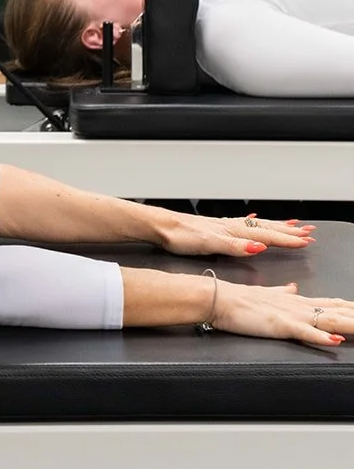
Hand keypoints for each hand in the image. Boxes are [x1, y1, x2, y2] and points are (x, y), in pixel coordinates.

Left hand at [158, 209, 314, 258]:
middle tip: (308, 231)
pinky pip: (244, 223)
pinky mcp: (216, 227)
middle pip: (266, 226)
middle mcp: (231, 225)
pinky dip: (255, 223)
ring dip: (276, 225)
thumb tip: (259, 246)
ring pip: (257, 224)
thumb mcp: (210, 244)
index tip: (305, 240)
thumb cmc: (181, 236)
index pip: (266, 234)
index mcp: (232, 230)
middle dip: (288, 230)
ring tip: (291, 224)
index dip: (286, 238)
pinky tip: (255, 222)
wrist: (161, 226)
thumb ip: (236, 246)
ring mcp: (224, 225)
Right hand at [213, 279, 351, 347]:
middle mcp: (297, 305)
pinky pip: (304, 332)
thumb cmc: (238, 299)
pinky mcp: (279, 324)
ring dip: (347, 323)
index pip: (329, 303)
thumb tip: (293, 287)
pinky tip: (334, 341)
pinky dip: (320, 337)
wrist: (218, 297)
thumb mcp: (265, 294)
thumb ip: (281, 292)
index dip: (349, 306)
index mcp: (294, 300)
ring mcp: (290, 314)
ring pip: (326, 320)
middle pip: (335, 311)